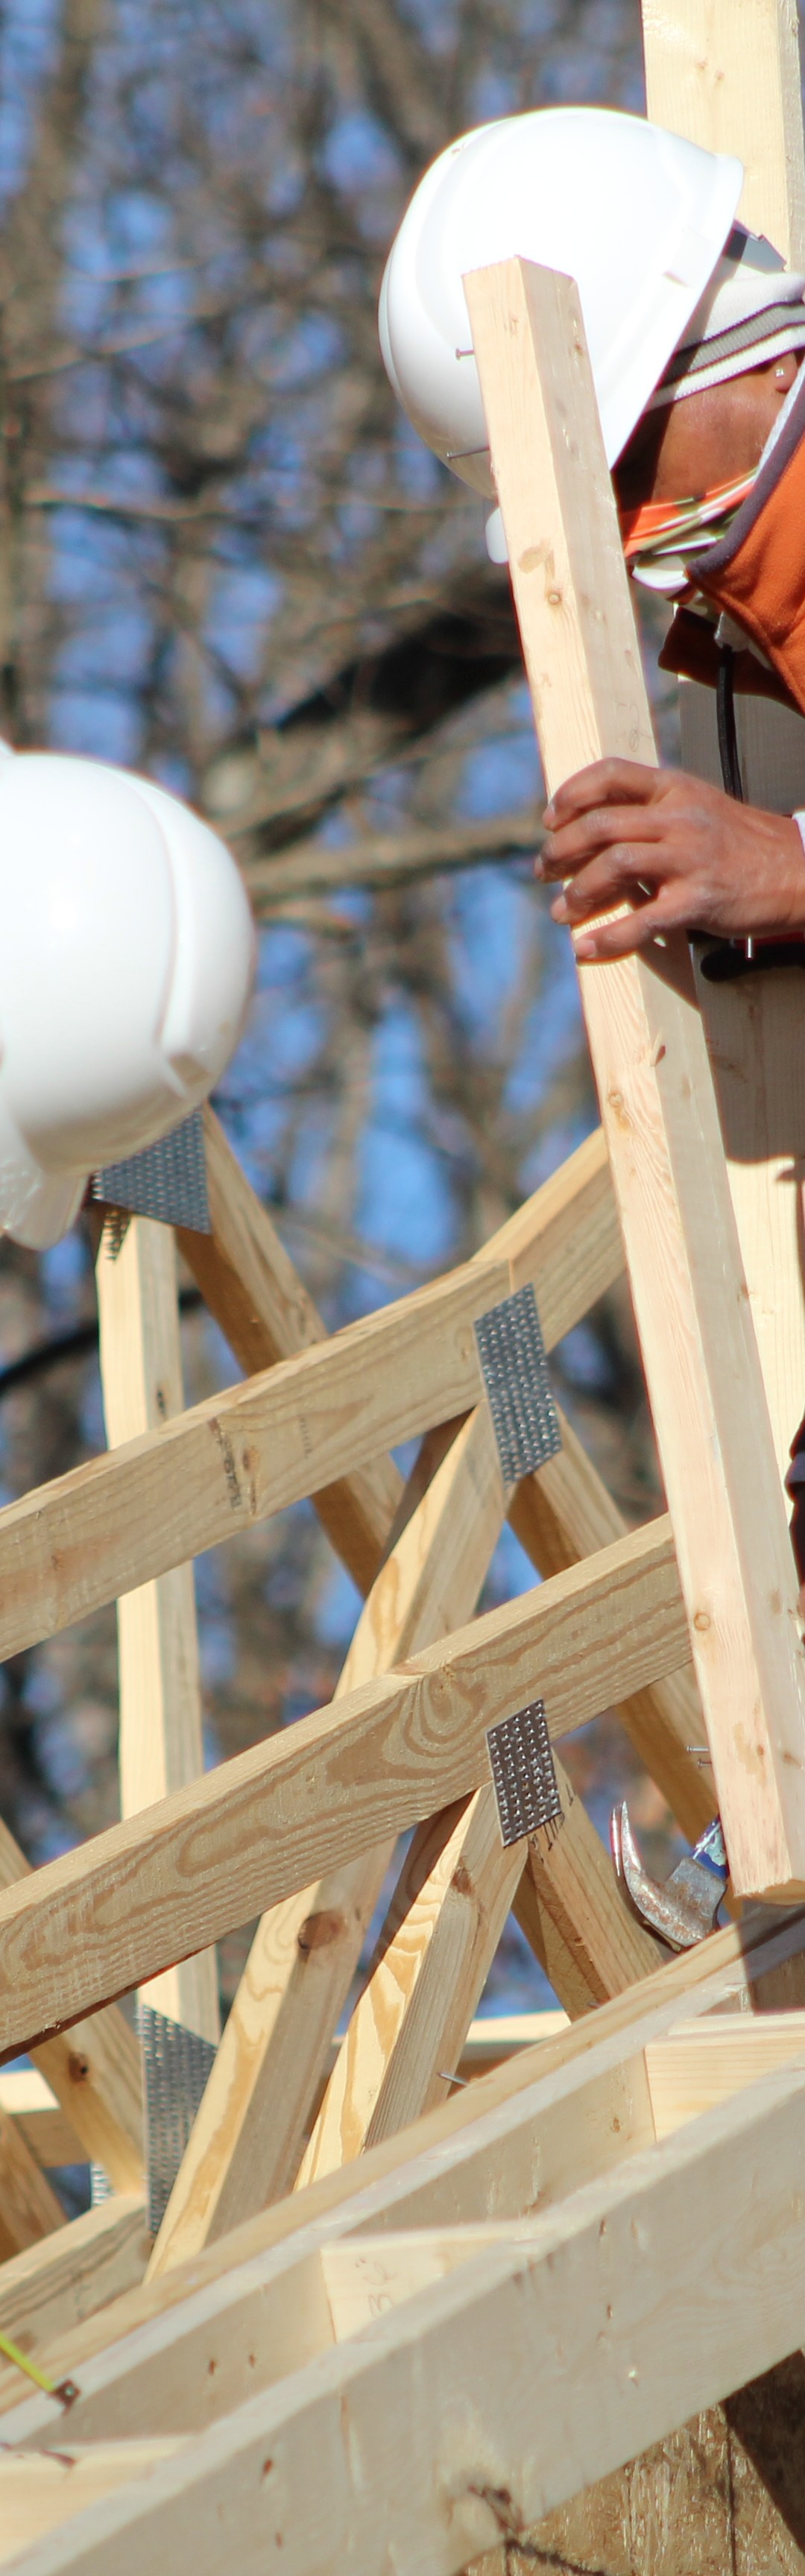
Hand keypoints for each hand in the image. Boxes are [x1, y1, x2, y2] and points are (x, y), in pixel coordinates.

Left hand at [536, 759, 804, 961]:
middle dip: (560, 851)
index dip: (571, 794)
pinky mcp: (698, 901)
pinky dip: (608, 938)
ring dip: (578, 891)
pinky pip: (643, 920)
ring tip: (561, 911)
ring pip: (615, 865)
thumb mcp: (699, 807)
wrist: (797, 871)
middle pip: (601, 824)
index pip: (611, 773)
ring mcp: (689, 859)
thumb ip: (653, 811)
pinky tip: (586, 949)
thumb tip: (596, 826)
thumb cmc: (743, 844)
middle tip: (543, 872)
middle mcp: (680, 818)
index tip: (550, 818)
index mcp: (675, 789)